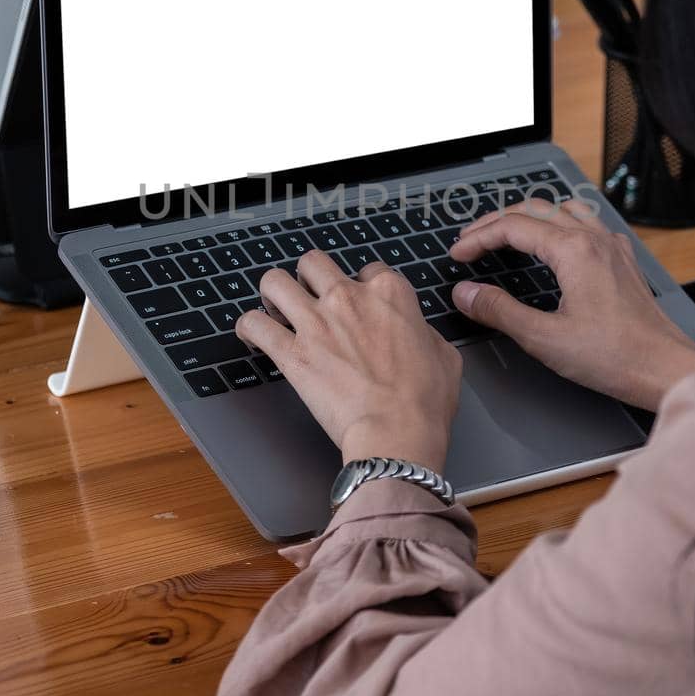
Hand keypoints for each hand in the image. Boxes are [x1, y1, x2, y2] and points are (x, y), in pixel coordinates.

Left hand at [234, 250, 462, 469]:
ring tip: (275, 309)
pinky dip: (249, 328)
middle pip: (313, 263)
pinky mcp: (292, 353)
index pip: (368, 269)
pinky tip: (253, 335)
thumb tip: (417, 333)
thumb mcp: (445, 356)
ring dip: (272, 293)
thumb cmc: (424, 402)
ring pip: (275, 281)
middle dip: (309, 278)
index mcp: (389, 294)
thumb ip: (425, 332)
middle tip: (310, 297)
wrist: (397, 433)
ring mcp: (316, 323)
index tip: (358, 303)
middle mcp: (348, 298)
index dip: (361, 286)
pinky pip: (253, 324)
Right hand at [447, 199, 694, 410]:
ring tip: (507, 235)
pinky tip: (556, 246)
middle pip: (535, 210)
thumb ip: (500, 312)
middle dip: (497, 222)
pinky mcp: (623, 261)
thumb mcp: (544, 339)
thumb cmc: (615, 356)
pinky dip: (561, 225)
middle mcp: (594, 239)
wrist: (666, 368)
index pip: (512, 227)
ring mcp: (612, 247)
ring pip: (563, 210)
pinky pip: (588, 224)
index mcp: (573, 251)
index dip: (478, 238)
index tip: (458, 255)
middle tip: (471, 241)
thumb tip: (465, 293)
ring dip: (529, 217)